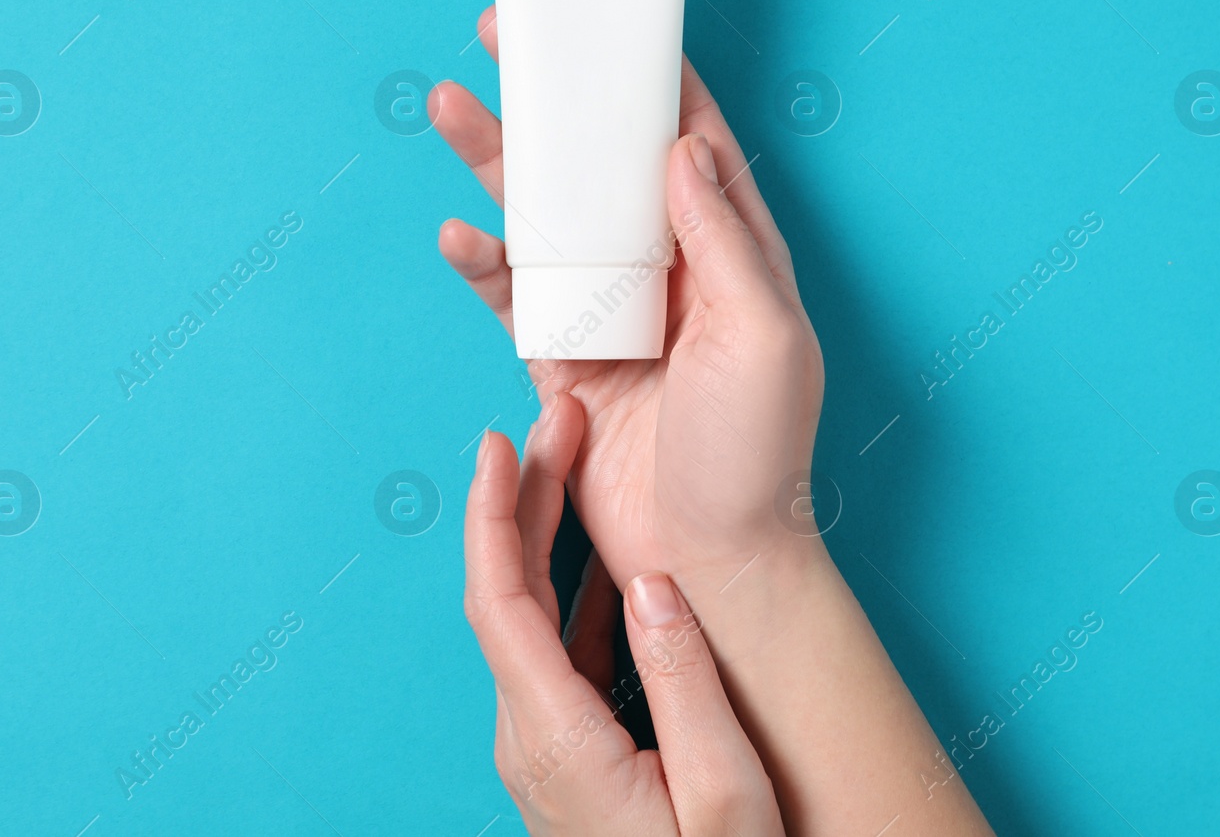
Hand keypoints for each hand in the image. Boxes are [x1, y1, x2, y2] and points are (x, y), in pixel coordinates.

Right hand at [433, 6, 828, 599]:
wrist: (710, 560)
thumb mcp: (763, 338)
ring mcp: (612, 313)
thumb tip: (681, 146)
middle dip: (554, 106)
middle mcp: (670, 273)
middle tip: (504, 40)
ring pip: (546, 221)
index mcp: (730, 255)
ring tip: (451, 110)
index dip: (653, 81)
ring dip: (500, 168)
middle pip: (601, 169)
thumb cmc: (757, 456)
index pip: (691, 143)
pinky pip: (516, 296)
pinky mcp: (566, 358)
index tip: (612, 23)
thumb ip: (723, 240)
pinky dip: (484, 265)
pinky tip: (459, 237)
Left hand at [463, 399, 784, 835]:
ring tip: (577, 470)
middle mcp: (528, 738)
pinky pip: (551, 656)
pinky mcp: (562, 756)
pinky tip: (606, 563)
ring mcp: (539, 750)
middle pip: (502, 596)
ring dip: (544, 540)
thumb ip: (685, 683)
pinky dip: (570, 593)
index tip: (500, 442)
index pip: (499, 601)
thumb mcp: (727, 795)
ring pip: (523, 621)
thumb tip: (650, 582)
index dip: (492, 512)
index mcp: (555, 738)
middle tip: (556, 425)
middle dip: (519, 500)